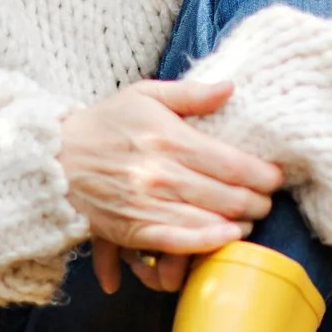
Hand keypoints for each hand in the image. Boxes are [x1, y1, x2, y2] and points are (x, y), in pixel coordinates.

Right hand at [58, 77, 281, 297]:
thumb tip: (230, 88)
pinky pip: (180, 242)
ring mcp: (149, 205)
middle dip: (257, 202)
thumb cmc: (104, 124)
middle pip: (229, 196)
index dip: (264, 175)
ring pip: (211, 222)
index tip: (275, 177)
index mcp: (170, 139)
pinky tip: (226, 238)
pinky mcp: (134, 230)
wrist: (56, 159)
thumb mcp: (144, 95)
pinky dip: (207, 243)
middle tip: (265, 200)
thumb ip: (190, 94)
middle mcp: (163, 174)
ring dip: (239, 223)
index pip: (234, 164)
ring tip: (249, 219)